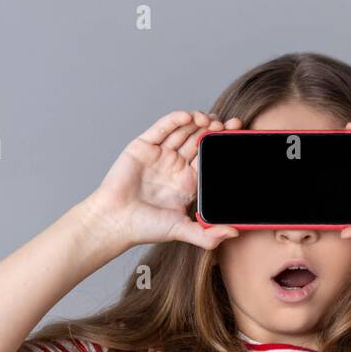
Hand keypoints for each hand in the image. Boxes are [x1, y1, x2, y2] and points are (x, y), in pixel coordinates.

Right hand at [87, 109, 242, 250]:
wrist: (114, 221)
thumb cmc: (144, 228)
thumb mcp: (182, 231)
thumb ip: (208, 235)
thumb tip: (235, 233)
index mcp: (188, 183)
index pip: (210, 159)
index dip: (222, 147)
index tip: (236, 138)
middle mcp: (175, 166)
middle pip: (200, 140)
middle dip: (215, 131)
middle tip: (229, 125)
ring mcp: (160, 154)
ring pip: (184, 131)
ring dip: (199, 122)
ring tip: (211, 120)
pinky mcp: (144, 145)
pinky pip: (163, 128)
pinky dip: (176, 119)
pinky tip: (189, 116)